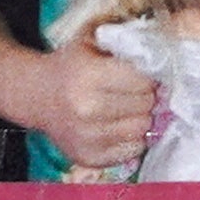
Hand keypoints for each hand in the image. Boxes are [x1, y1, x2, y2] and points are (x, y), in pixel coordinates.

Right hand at [30, 44, 161, 175]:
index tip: (143, 74)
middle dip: (146, 96)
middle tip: (136, 91)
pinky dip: (131, 139)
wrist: (37, 95)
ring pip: (141, 129)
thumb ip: (124, 43)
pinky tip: (119, 126)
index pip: (142, 80)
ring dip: (140, 118)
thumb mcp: (91, 42)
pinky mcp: (88, 157)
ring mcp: (86, 137)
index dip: (148, 76)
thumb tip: (162, 57)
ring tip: (129, 109)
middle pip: (144, 105)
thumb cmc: (70, 66)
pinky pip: (131, 151)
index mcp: (88, 75)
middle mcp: (86, 108)